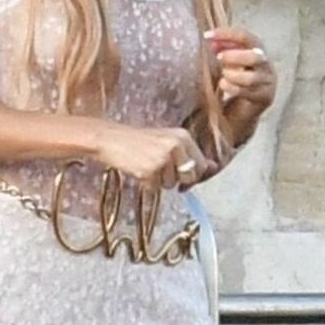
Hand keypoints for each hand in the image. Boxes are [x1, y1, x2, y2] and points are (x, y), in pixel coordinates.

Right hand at [92, 122, 207, 188]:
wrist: (111, 139)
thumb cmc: (138, 141)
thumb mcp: (167, 142)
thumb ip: (190, 155)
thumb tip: (213, 167)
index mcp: (183, 136)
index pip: (201, 165)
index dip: (191, 174)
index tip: (180, 174)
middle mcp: (176, 146)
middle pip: (190, 177)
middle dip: (177, 180)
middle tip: (160, 170)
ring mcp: (163, 158)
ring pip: (171, 184)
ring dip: (159, 181)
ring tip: (147, 165)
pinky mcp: (150, 170)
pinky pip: (155, 187)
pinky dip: (147, 184)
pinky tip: (139, 170)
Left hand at [204, 26, 276, 116]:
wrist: (242, 113)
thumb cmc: (235, 84)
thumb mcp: (228, 64)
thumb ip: (222, 51)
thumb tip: (211, 41)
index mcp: (258, 51)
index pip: (246, 37)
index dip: (227, 34)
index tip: (208, 36)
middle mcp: (266, 65)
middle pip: (255, 56)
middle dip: (234, 55)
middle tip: (218, 58)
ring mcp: (268, 83)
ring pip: (252, 77)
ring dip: (233, 75)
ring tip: (222, 75)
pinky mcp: (265, 98)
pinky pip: (249, 92)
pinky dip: (233, 88)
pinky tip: (223, 85)